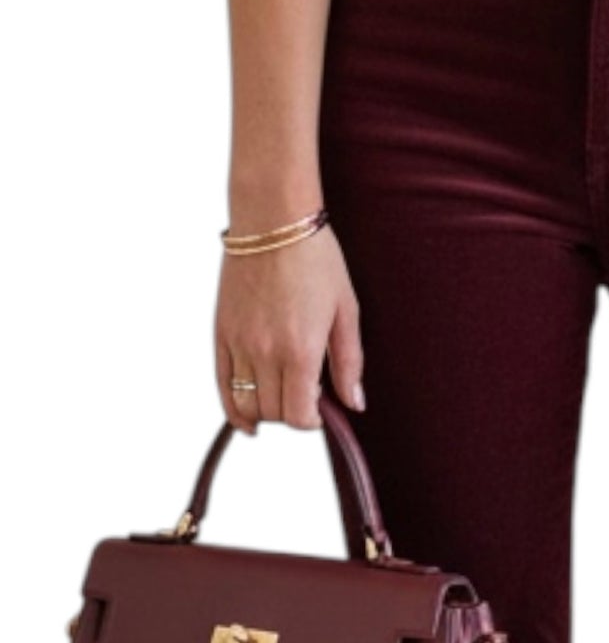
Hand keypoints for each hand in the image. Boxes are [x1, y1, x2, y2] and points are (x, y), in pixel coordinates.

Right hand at [214, 221, 364, 433]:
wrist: (273, 221)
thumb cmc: (316, 259)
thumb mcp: (346, 309)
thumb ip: (349, 361)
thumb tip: (354, 404)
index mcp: (301, 349)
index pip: (298, 417)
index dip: (312, 421)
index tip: (321, 410)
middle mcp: (265, 352)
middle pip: (273, 412)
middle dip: (292, 412)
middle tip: (306, 394)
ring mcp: (239, 344)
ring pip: (245, 404)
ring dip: (265, 410)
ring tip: (281, 396)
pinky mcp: (220, 333)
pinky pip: (221, 385)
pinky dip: (233, 408)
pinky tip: (246, 418)